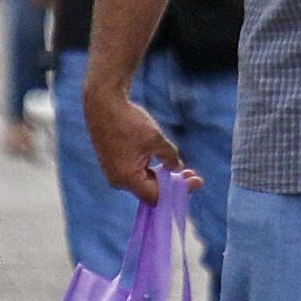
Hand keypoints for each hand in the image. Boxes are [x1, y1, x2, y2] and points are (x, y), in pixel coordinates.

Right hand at [82, 70, 190, 202]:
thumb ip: (169, 156)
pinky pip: (135, 174)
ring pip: (144, 182)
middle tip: (193, 174)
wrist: (104, 104)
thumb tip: (176, 168)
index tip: (196, 182)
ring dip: (163, 176)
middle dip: (173, 183)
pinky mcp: (113, 164)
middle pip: (151, 191)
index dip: (179, 190)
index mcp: (128, 178)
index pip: (157, 196)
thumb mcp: (156, 139)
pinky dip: (150, 170)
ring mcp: (114, 173)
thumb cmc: (129, 121)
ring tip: (183, 168)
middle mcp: (118, 180)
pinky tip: (163, 162)